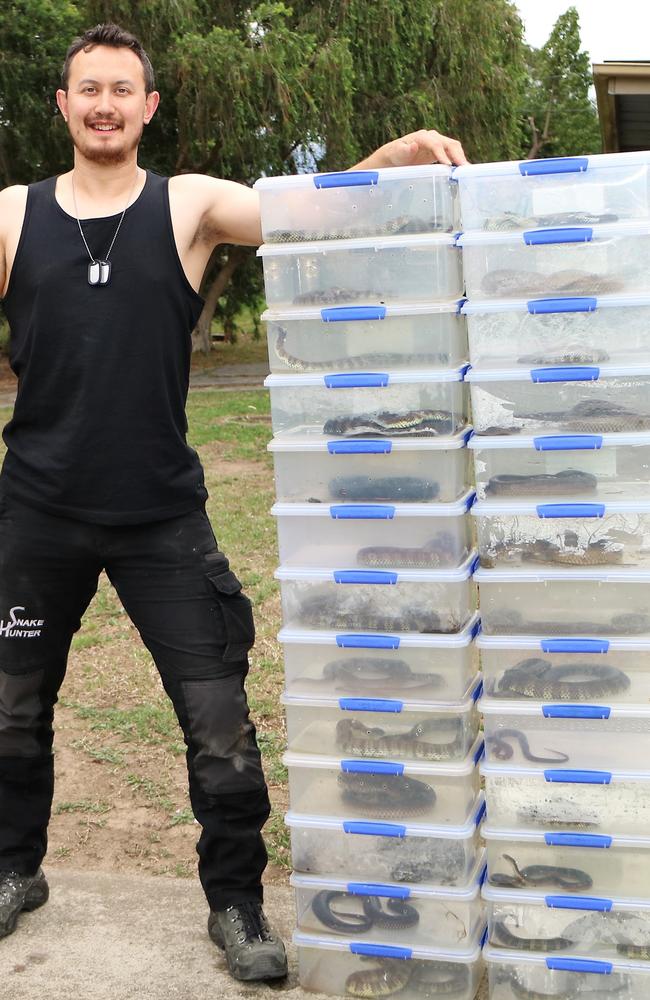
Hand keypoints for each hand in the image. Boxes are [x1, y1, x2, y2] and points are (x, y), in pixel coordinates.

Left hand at [354, 129, 468, 169]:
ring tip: (468, 172)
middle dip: (458, 156)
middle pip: (449, 144)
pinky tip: (463, 172)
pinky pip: (453, 155)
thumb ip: (403, 151)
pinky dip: (458, 162)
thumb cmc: (394, 156)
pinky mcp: (441, 152)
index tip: (448, 165)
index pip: (436, 143)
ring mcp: (438, 144)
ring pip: (454, 149)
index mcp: (422, 137)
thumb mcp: (395, 154)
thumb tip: (413, 145)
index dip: (442, 154)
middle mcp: (432, 137)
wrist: (394, 157)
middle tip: (465, 169)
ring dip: (461, 159)